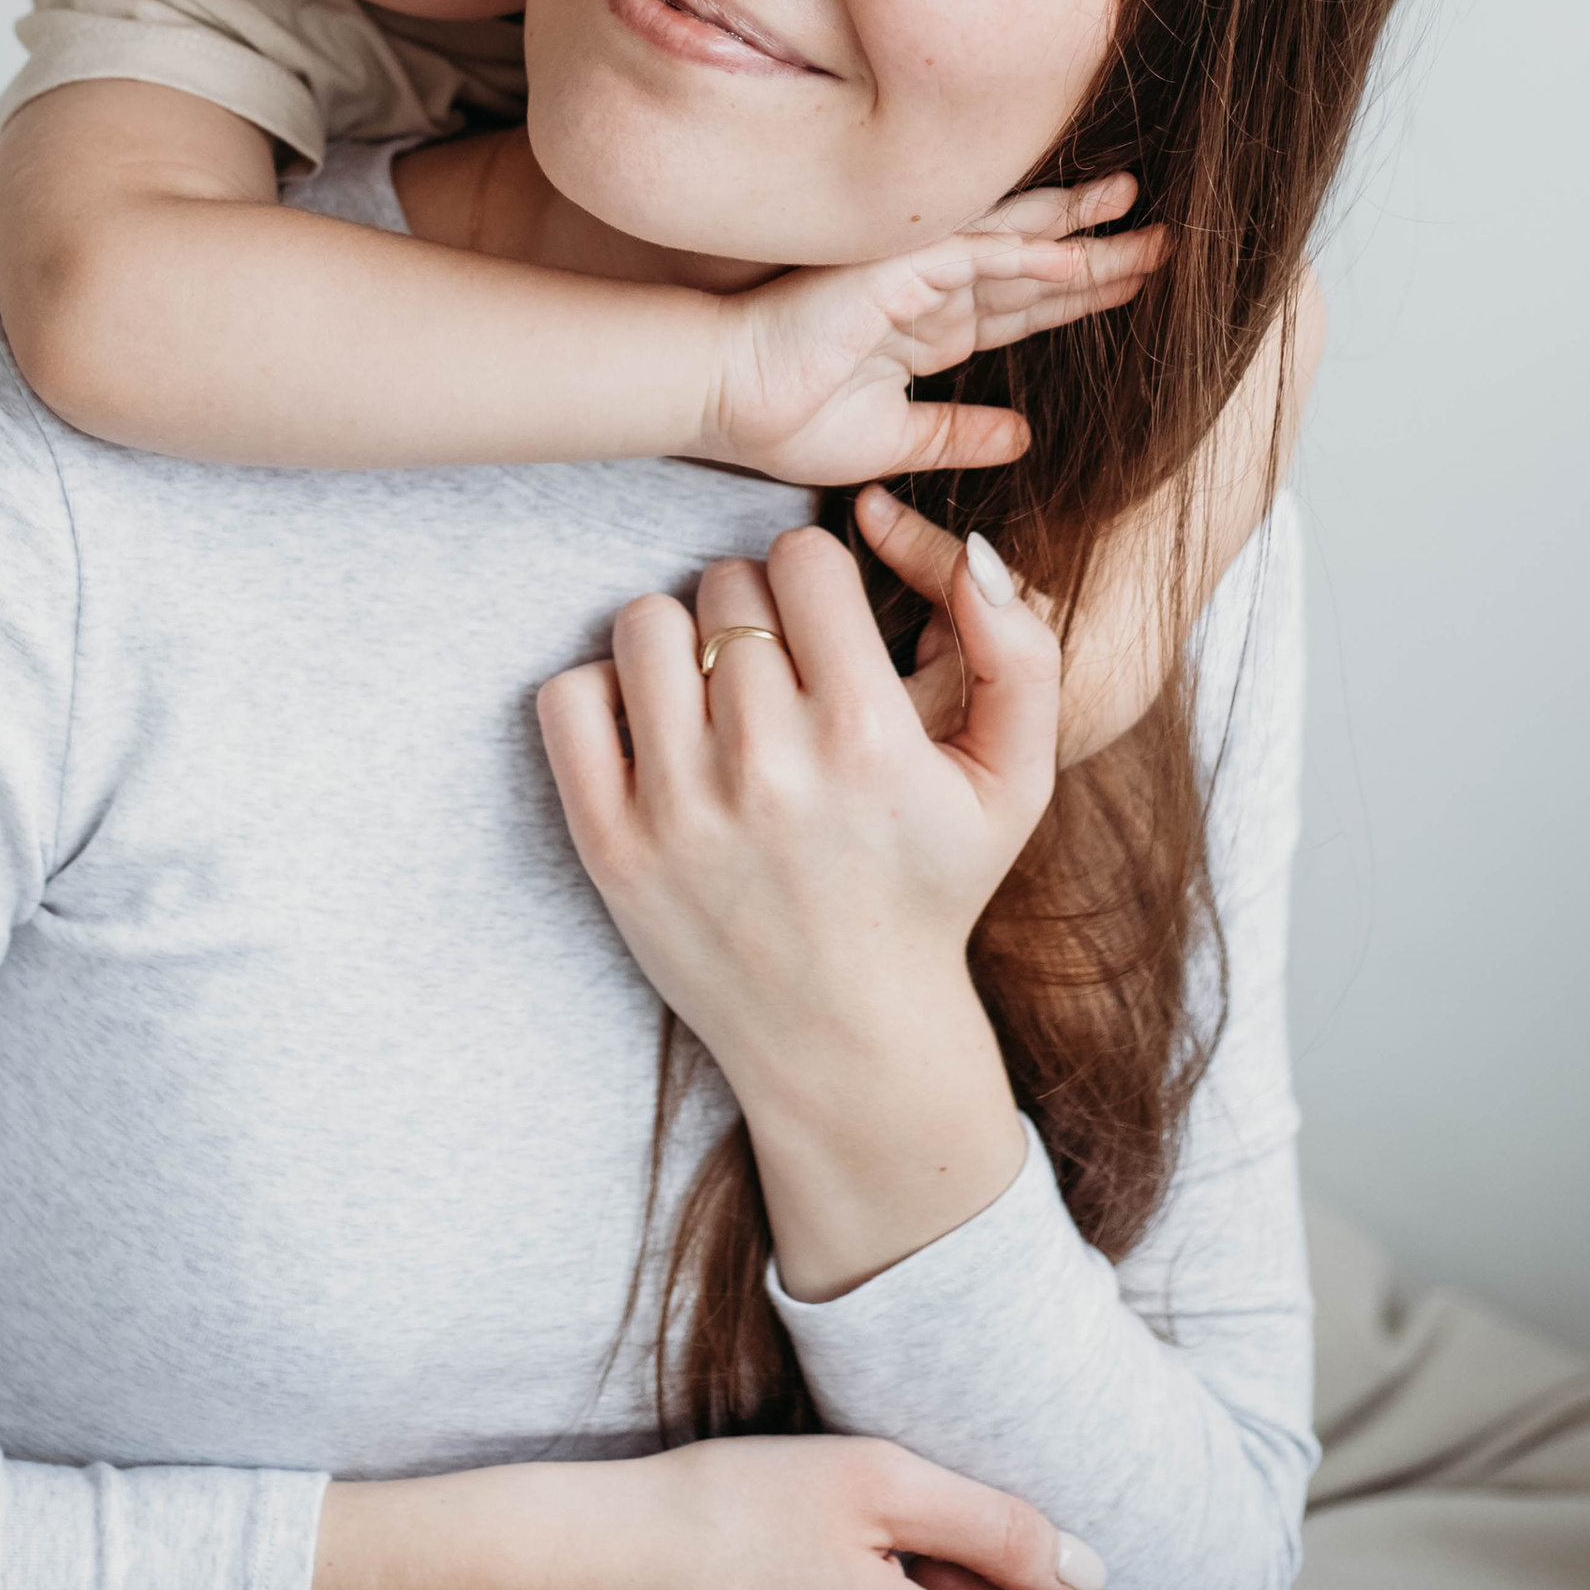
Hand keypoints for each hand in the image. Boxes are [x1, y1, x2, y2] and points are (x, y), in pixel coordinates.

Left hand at [538, 518, 1062, 1298]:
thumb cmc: (930, 888)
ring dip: (680, 645)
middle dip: (754, 614)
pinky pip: (569, 698)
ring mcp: (681, 811)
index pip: (803, 557)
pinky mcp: (613, 848)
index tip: (824, 626)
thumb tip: (974, 554)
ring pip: (645, 624)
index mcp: (867, 737)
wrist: (848, 1035)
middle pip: (725, 587)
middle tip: (777, 675)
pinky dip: (602, 697)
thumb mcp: (1016, 779)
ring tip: (715, 699)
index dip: (816, 579)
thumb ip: (1020, 652)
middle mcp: (770, 769)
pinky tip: (653, 733)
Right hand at [687, 177, 1164, 486]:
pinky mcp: (895, 271)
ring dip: (1079, 234)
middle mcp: (932, 295)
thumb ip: (959, 432)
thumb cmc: (781, 419)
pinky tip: (1077, 254)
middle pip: (1034, 269)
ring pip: (1015, 246)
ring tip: (1139, 214)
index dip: (1081, 293)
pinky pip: (976, 256)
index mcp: (931, 331)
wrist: (720, 400)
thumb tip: (1025, 437)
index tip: (1137, 282)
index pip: (1024, 306)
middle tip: (1166, 237)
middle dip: (1101, 255)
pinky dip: (1029, 255)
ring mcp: (916, 276)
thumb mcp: (895, 441)